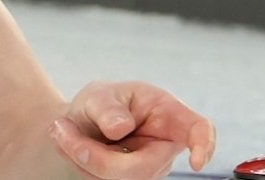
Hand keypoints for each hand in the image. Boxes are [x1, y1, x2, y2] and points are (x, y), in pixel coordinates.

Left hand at [50, 80, 215, 179]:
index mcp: (167, 114)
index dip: (203, 146)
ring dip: (80, 156)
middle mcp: (161, 147)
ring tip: (61, 130)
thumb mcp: (99, 94)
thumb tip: (121, 127)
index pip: (198, 129)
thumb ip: (108, 107)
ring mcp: (147, 169)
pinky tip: (68, 144)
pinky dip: (78, 163)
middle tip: (61, 128)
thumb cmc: (100, 106)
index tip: (196, 162)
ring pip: (118, 179)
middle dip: (96, 154)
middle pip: (143, 166)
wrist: (77, 125)